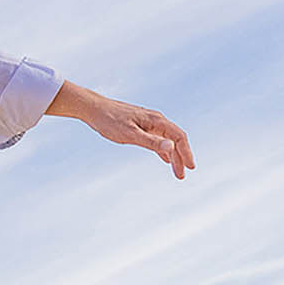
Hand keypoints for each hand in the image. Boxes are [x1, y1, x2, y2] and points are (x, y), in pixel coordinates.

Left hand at [51, 82, 193, 179]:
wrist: (93, 109)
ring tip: (176, 172)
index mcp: (156, 121)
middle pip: (175, 140)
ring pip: (166, 141)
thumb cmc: (109, 120)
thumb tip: (171, 147)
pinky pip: (157, 140)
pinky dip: (162, 150)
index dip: (186, 152)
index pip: (179, 137)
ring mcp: (148, 123)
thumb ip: (150, 141)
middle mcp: (156, 120)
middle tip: (182, 175)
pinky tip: (165, 159)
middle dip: (180, 158)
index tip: (190, 167)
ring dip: (172, 156)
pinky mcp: (140, 127)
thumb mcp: (129, 134)